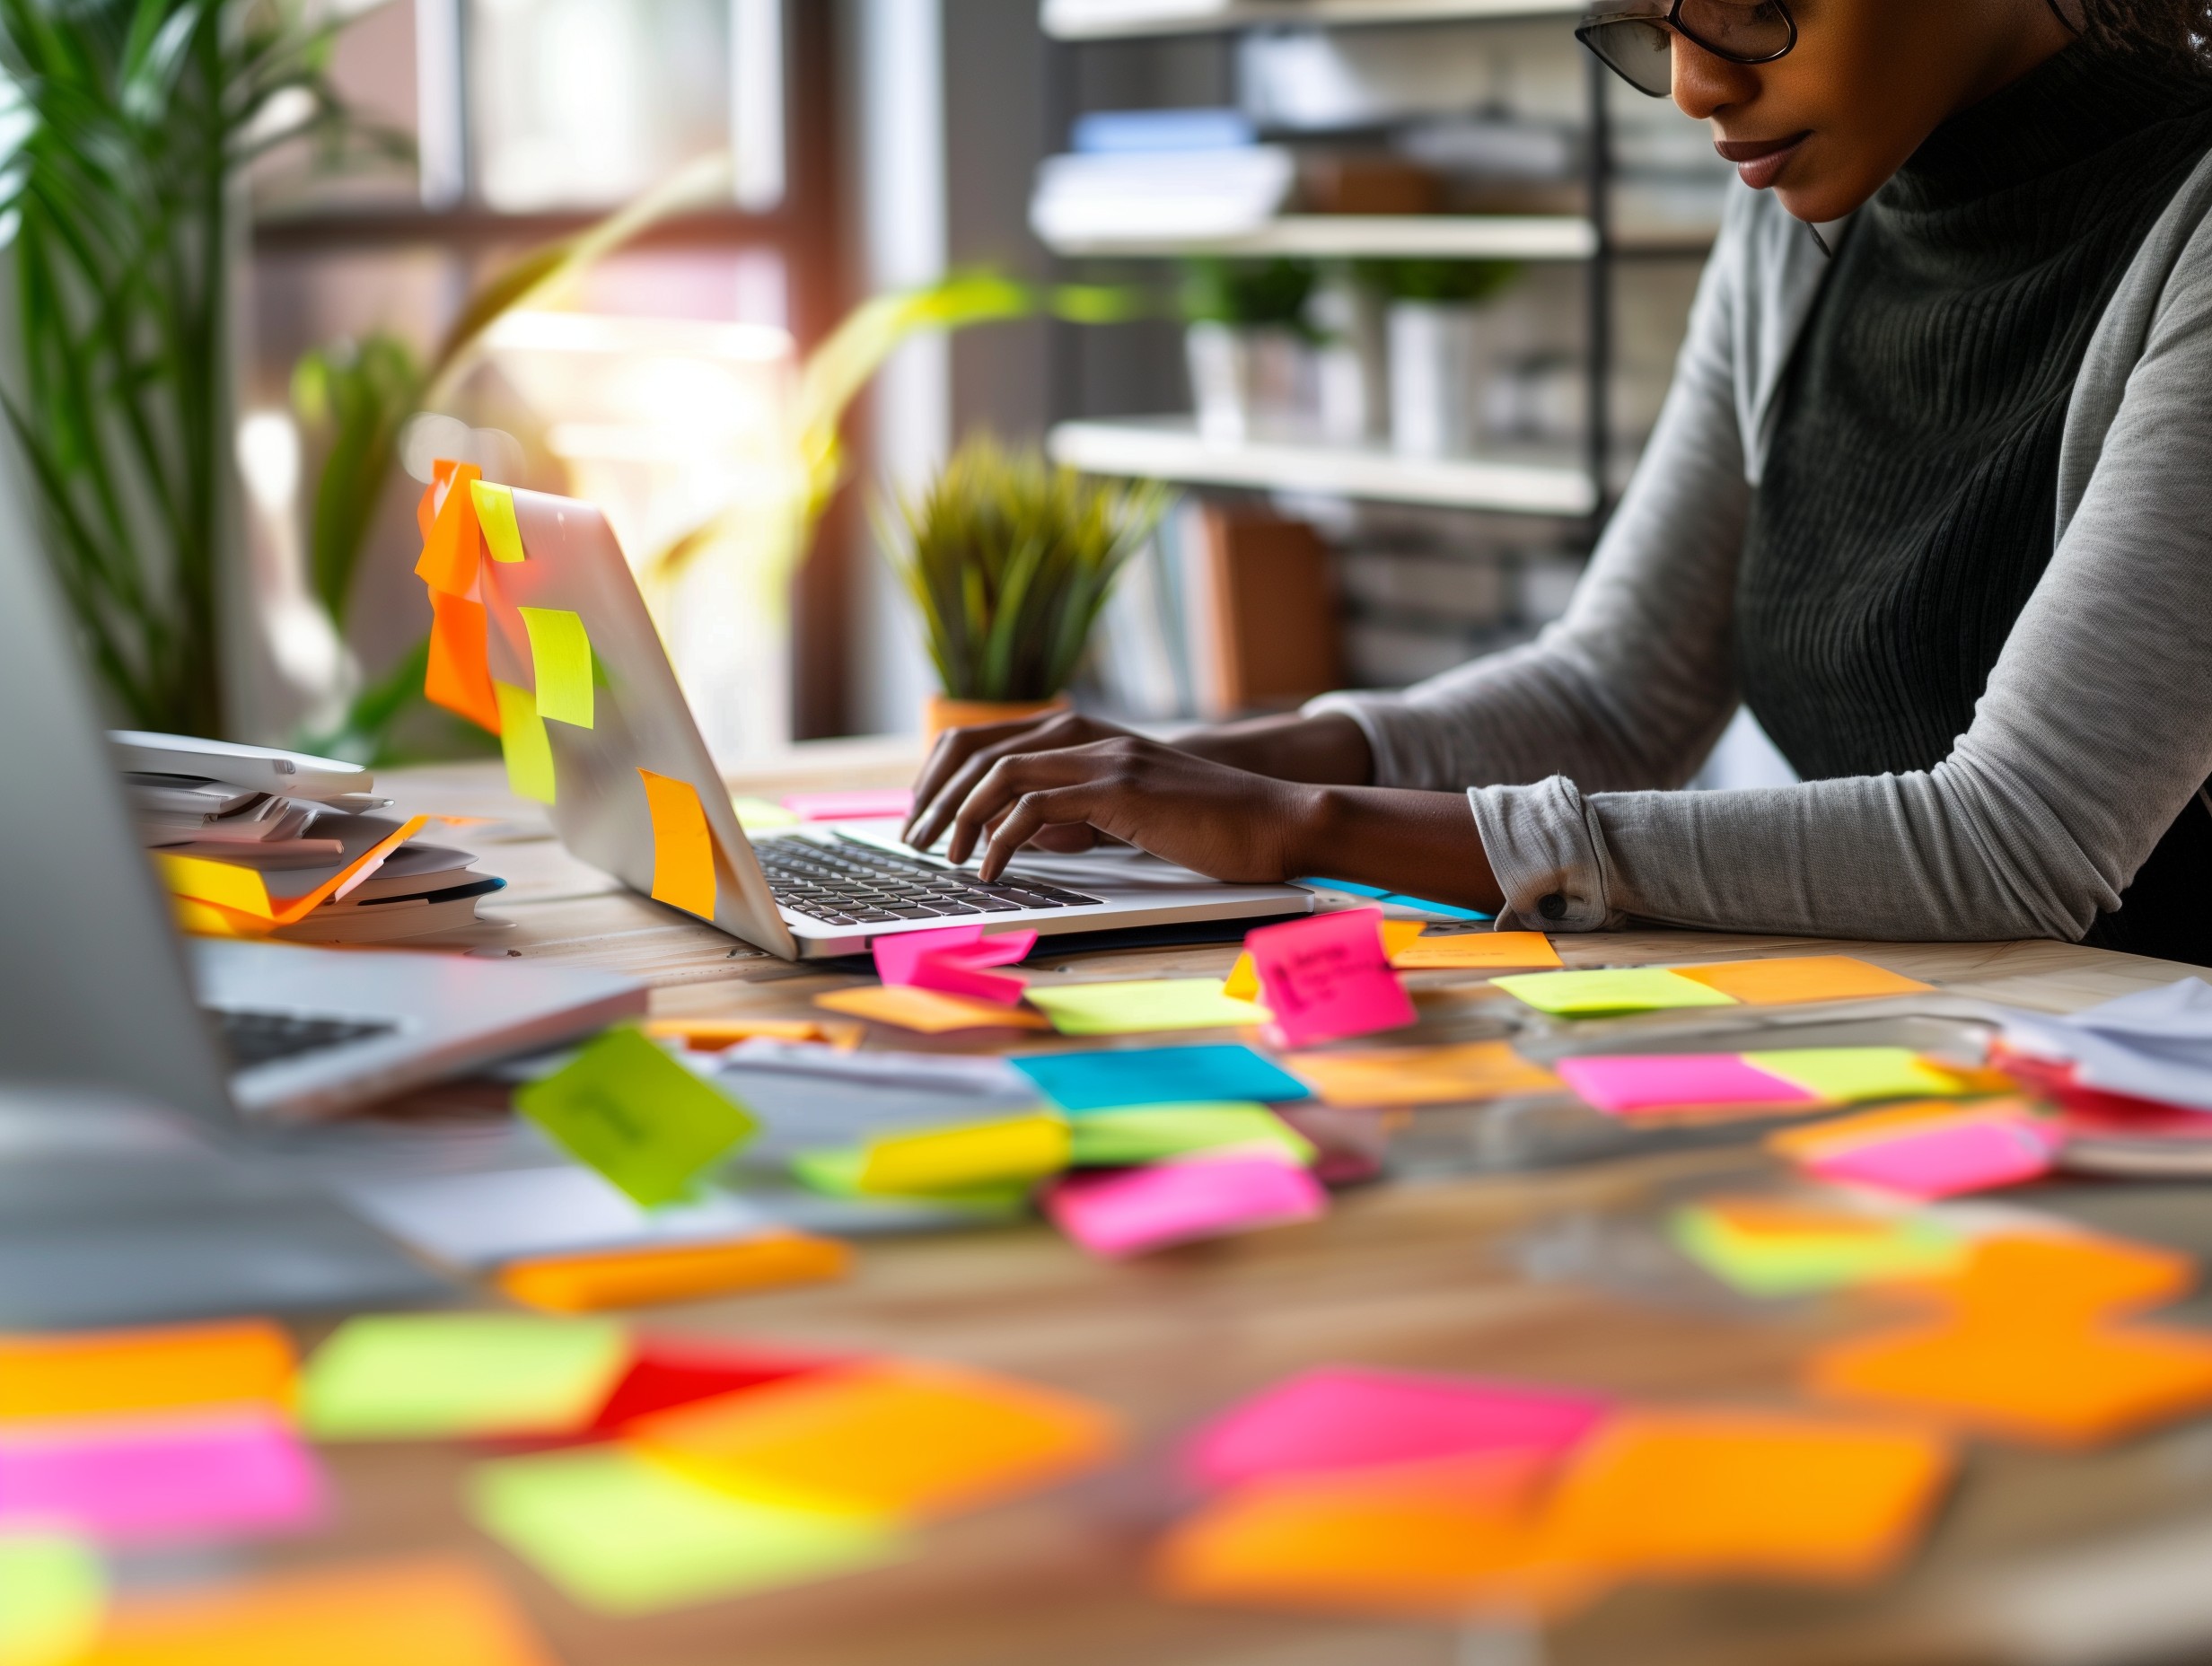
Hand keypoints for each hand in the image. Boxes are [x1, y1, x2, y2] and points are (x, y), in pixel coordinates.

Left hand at [940, 733, 1322, 882]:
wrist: (1277, 820)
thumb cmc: (1212, 827)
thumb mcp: (1131, 814)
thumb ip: (1081, 813)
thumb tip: (1028, 834)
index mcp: (1087, 735)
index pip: (987, 738)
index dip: (943, 774)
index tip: (924, 816)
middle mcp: (1089, 735)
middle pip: (980, 749)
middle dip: (937, 796)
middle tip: (916, 840)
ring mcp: (1104, 758)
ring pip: (1001, 773)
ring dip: (960, 818)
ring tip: (944, 858)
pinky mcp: (1120, 789)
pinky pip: (1037, 808)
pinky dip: (1002, 840)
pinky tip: (992, 870)